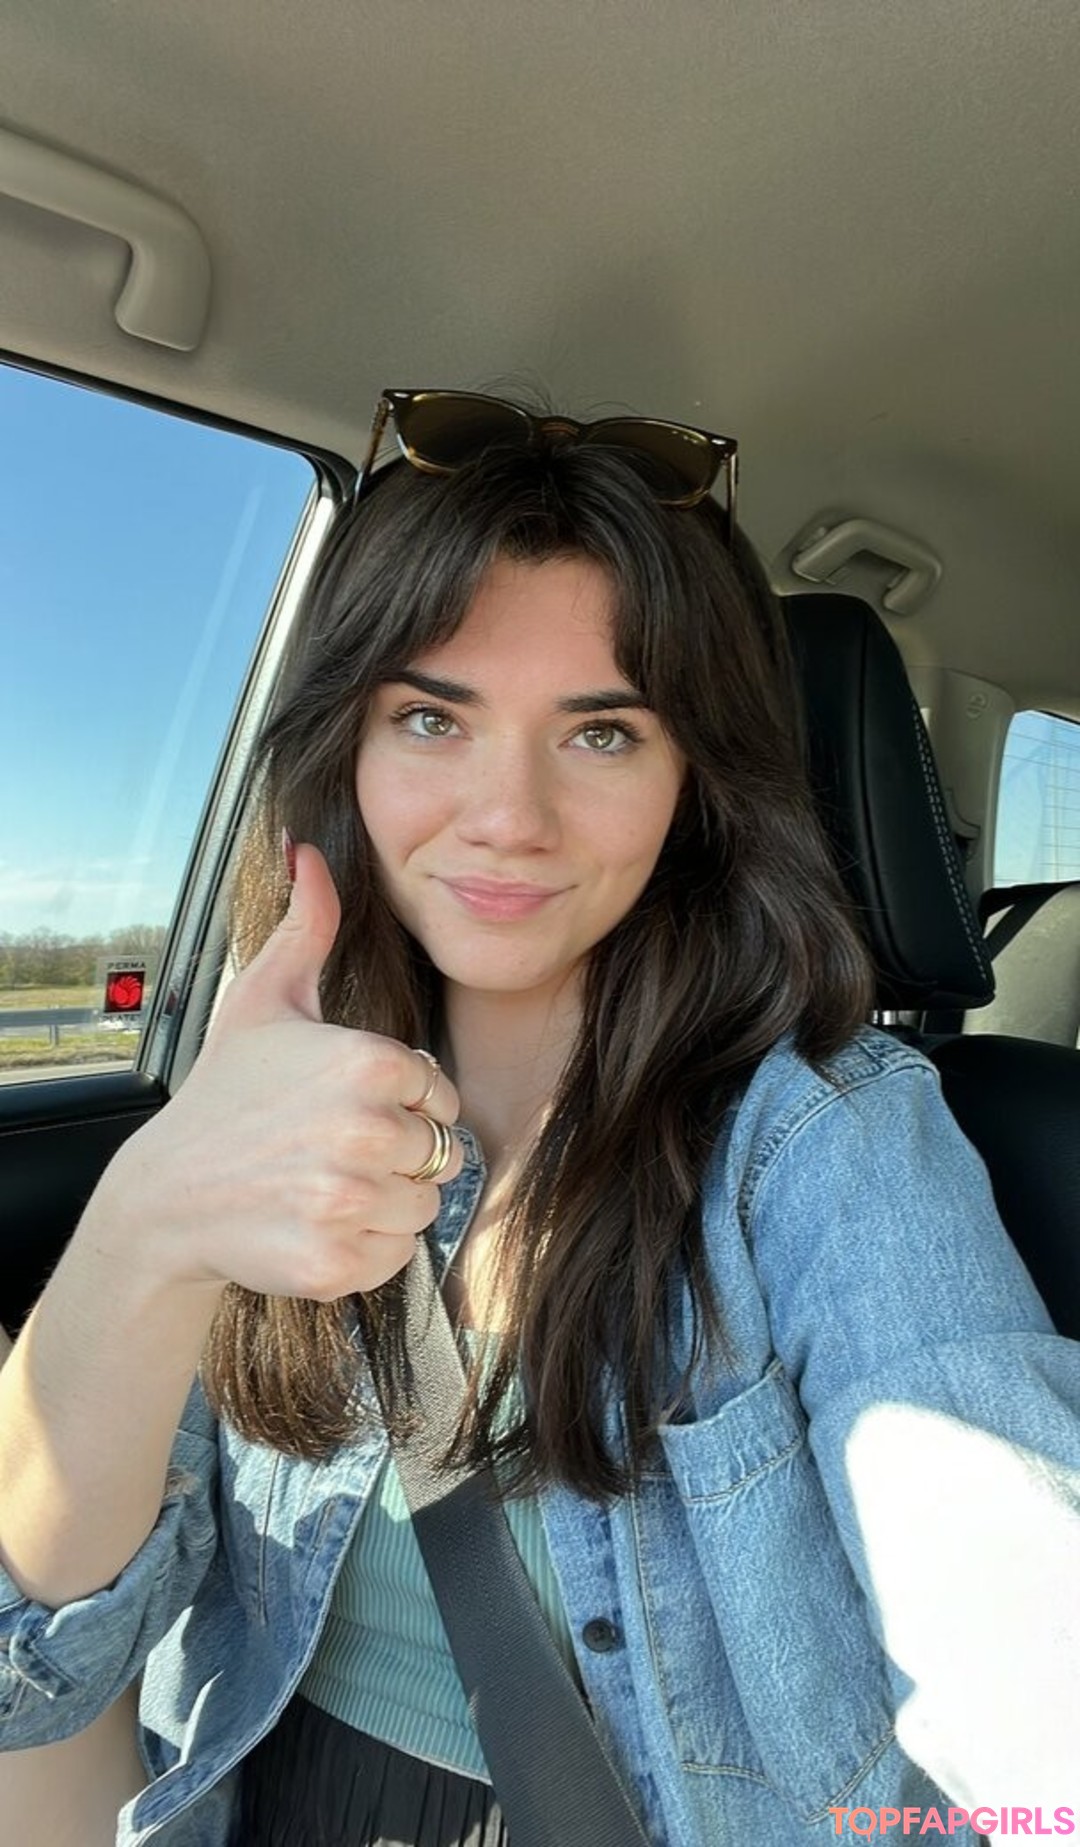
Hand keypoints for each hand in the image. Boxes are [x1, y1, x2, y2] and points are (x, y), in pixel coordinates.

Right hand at [84, 843, 462, 1299]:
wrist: (165, 1196)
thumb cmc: (224, 1095)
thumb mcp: (264, 1001)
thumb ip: (306, 927)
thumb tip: (308, 852)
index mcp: (368, 1061)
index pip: (438, 1093)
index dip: (400, 1103)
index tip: (346, 1107)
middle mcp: (365, 1130)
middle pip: (438, 1154)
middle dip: (396, 1156)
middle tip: (329, 1151)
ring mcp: (348, 1201)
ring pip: (423, 1208)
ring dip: (384, 1203)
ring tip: (321, 1184)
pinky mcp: (335, 1261)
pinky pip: (397, 1257)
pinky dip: (365, 1248)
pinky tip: (315, 1222)